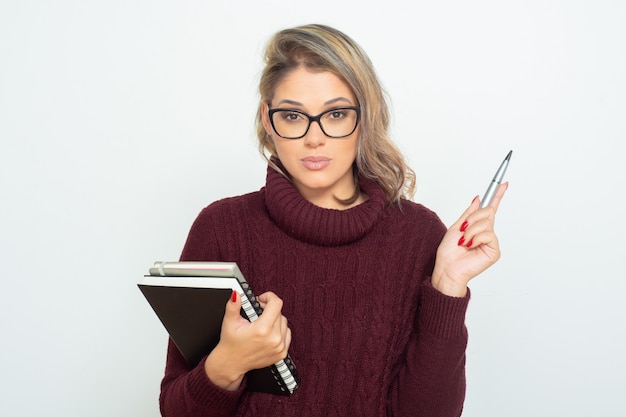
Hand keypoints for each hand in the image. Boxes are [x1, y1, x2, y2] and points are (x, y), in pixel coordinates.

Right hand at [204, 291, 291, 390]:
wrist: (232, 363)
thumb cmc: (231, 343)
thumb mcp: (229, 322)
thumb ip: (234, 305)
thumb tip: (236, 294)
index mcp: (262, 329)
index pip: (276, 304)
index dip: (269, 297)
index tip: (262, 299)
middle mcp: (273, 339)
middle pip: (279, 312)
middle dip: (268, 309)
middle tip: (257, 312)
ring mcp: (279, 347)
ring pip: (284, 322)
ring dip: (274, 320)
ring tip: (262, 323)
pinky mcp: (282, 353)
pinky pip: (287, 334)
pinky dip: (279, 330)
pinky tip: (268, 333)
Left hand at [432, 182, 508, 296]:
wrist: (447, 268)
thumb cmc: (449, 252)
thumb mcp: (457, 226)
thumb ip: (469, 213)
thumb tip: (478, 198)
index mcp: (477, 226)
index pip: (490, 208)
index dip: (497, 195)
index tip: (504, 183)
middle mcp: (486, 232)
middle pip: (487, 212)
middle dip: (473, 218)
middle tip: (463, 228)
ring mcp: (491, 241)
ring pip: (486, 222)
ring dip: (471, 230)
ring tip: (464, 241)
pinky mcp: (494, 250)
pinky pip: (488, 234)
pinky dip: (476, 238)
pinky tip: (470, 246)